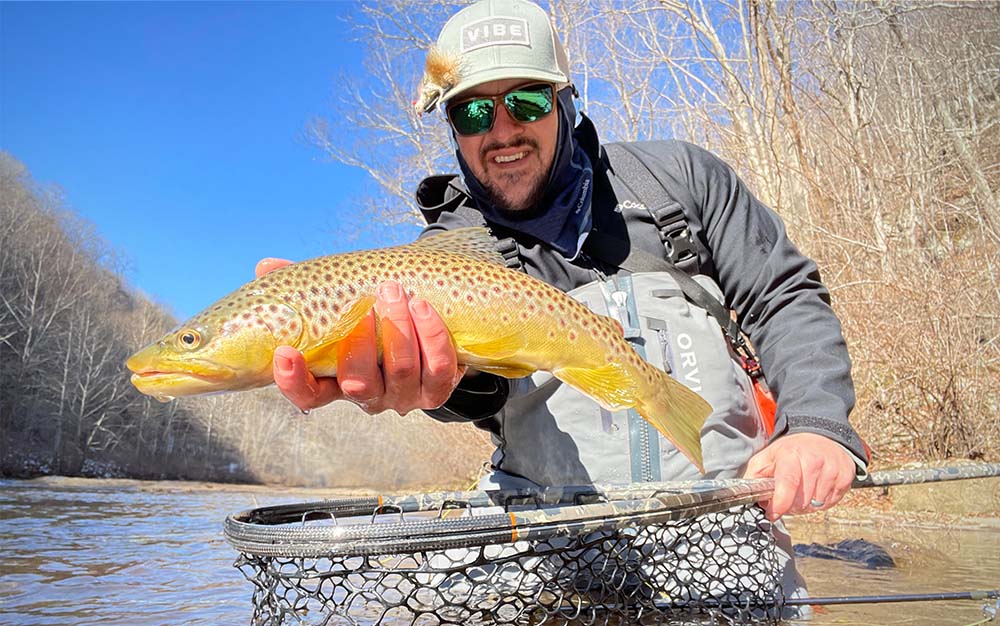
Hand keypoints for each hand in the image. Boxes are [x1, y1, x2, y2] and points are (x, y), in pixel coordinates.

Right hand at [254, 259, 462, 413]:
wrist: (429, 330)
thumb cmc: (373, 318)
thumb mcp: (340, 306)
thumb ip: (305, 289)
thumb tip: (266, 266)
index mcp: (336, 381)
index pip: (308, 395)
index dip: (293, 381)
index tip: (284, 352)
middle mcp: (369, 396)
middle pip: (358, 383)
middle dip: (361, 342)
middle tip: (366, 302)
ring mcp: (404, 396)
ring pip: (401, 371)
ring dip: (398, 330)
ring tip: (395, 292)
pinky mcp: (436, 390)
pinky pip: (437, 368)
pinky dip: (431, 336)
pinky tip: (422, 307)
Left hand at [744, 432, 855, 520]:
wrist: (821, 436)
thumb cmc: (792, 450)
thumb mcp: (767, 457)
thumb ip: (753, 476)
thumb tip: (747, 495)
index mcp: (791, 455)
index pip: (788, 483)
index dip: (780, 504)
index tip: (773, 514)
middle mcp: (814, 460)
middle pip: (802, 500)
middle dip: (791, 506)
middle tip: (787, 498)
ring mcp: (832, 469)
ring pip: (816, 504)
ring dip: (806, 505)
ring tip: (802, 491)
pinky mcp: (845, 477)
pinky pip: (831, 503)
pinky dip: (821, 502)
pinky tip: (816, 489)